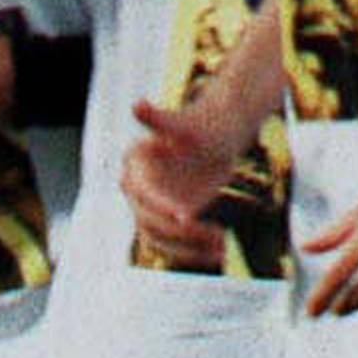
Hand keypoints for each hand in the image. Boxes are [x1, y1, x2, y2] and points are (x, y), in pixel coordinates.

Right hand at [121, 93, 243, 269]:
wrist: (218, 136)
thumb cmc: (204, 124)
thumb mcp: (185, 124)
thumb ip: (160, 120)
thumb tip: (136, 105)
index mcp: (135, 164)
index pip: (141, 192)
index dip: (159, 205)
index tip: (185, 216)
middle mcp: (137, 187)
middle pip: (148, 220)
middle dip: (178, 231)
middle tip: (213, 234)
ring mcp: (152, 205)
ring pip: (159, 238)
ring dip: (188, 248)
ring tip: (222, 247)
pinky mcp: (169, 218)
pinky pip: (175, 243)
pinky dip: (196, 251)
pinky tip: (221, 252)